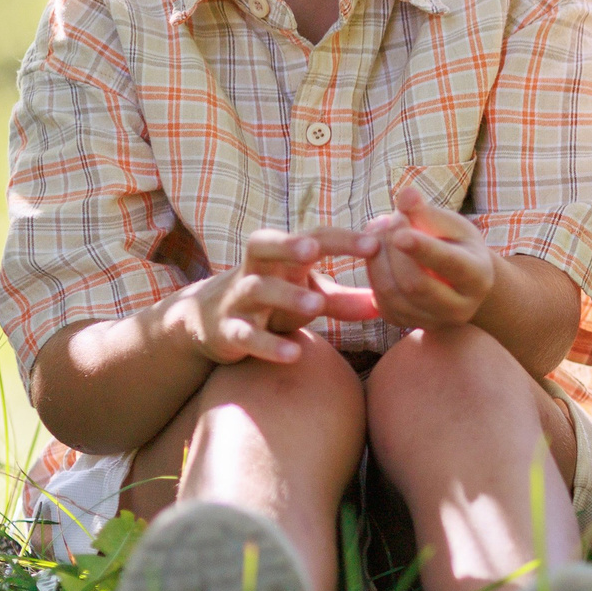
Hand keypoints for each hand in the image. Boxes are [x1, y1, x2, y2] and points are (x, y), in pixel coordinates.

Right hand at [177, 228, 377, 364]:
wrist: (206, 323)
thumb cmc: (271, 301)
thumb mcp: (305, 295)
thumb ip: (343, 299)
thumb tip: (385, 304)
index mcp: (280, 256)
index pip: (312, 237)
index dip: (341, 239)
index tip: (375, 243)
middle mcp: (255, 271)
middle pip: (263, 245)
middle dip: (288, 244)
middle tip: (314, 249)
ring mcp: (238, 300)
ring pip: (255, 289)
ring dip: (285, 294)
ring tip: (316, 304)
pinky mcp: (226, 332)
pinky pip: (245, 336)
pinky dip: (268, 345)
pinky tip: (294, 354)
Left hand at [363, 184, 493, 329]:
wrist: (460, 281)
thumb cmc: (457, 244)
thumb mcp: (451, 225)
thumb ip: (427, 212)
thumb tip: (406, 194)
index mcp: (478, 277)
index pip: (448, 264)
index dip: (422, 248)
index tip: (399, 229)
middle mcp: (460, 308)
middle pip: (415, 283)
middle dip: (393, 249)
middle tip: (386, 219)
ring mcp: (432, 321)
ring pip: (392, 294)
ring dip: (377, 258)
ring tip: (379, 230)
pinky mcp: (407, 324)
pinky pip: (380, 300)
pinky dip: (373, 271)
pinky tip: (378, 251)